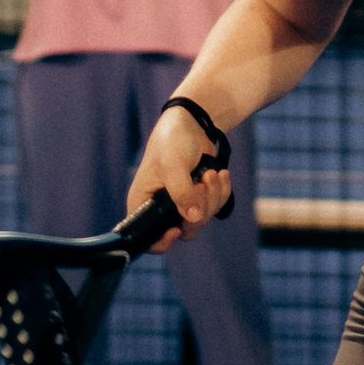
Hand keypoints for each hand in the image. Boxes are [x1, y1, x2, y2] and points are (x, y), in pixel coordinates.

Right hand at [127, 111, 233, 250]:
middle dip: (200, 207)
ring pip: (202, 219)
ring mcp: (181, 204)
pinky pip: (214, 207)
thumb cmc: (172, 139)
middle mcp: (159, 209)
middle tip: (203, 181)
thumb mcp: (173, 165)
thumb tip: (194, 218)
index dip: (163, 242)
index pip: (148, 238)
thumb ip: (182, 193)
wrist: (192, 123)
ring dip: (213, 196)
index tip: (177, 228)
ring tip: (212, 172)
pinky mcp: (199, 197)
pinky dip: (221, 192)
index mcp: (142, 203)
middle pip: (184, 230)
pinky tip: (220, 174)